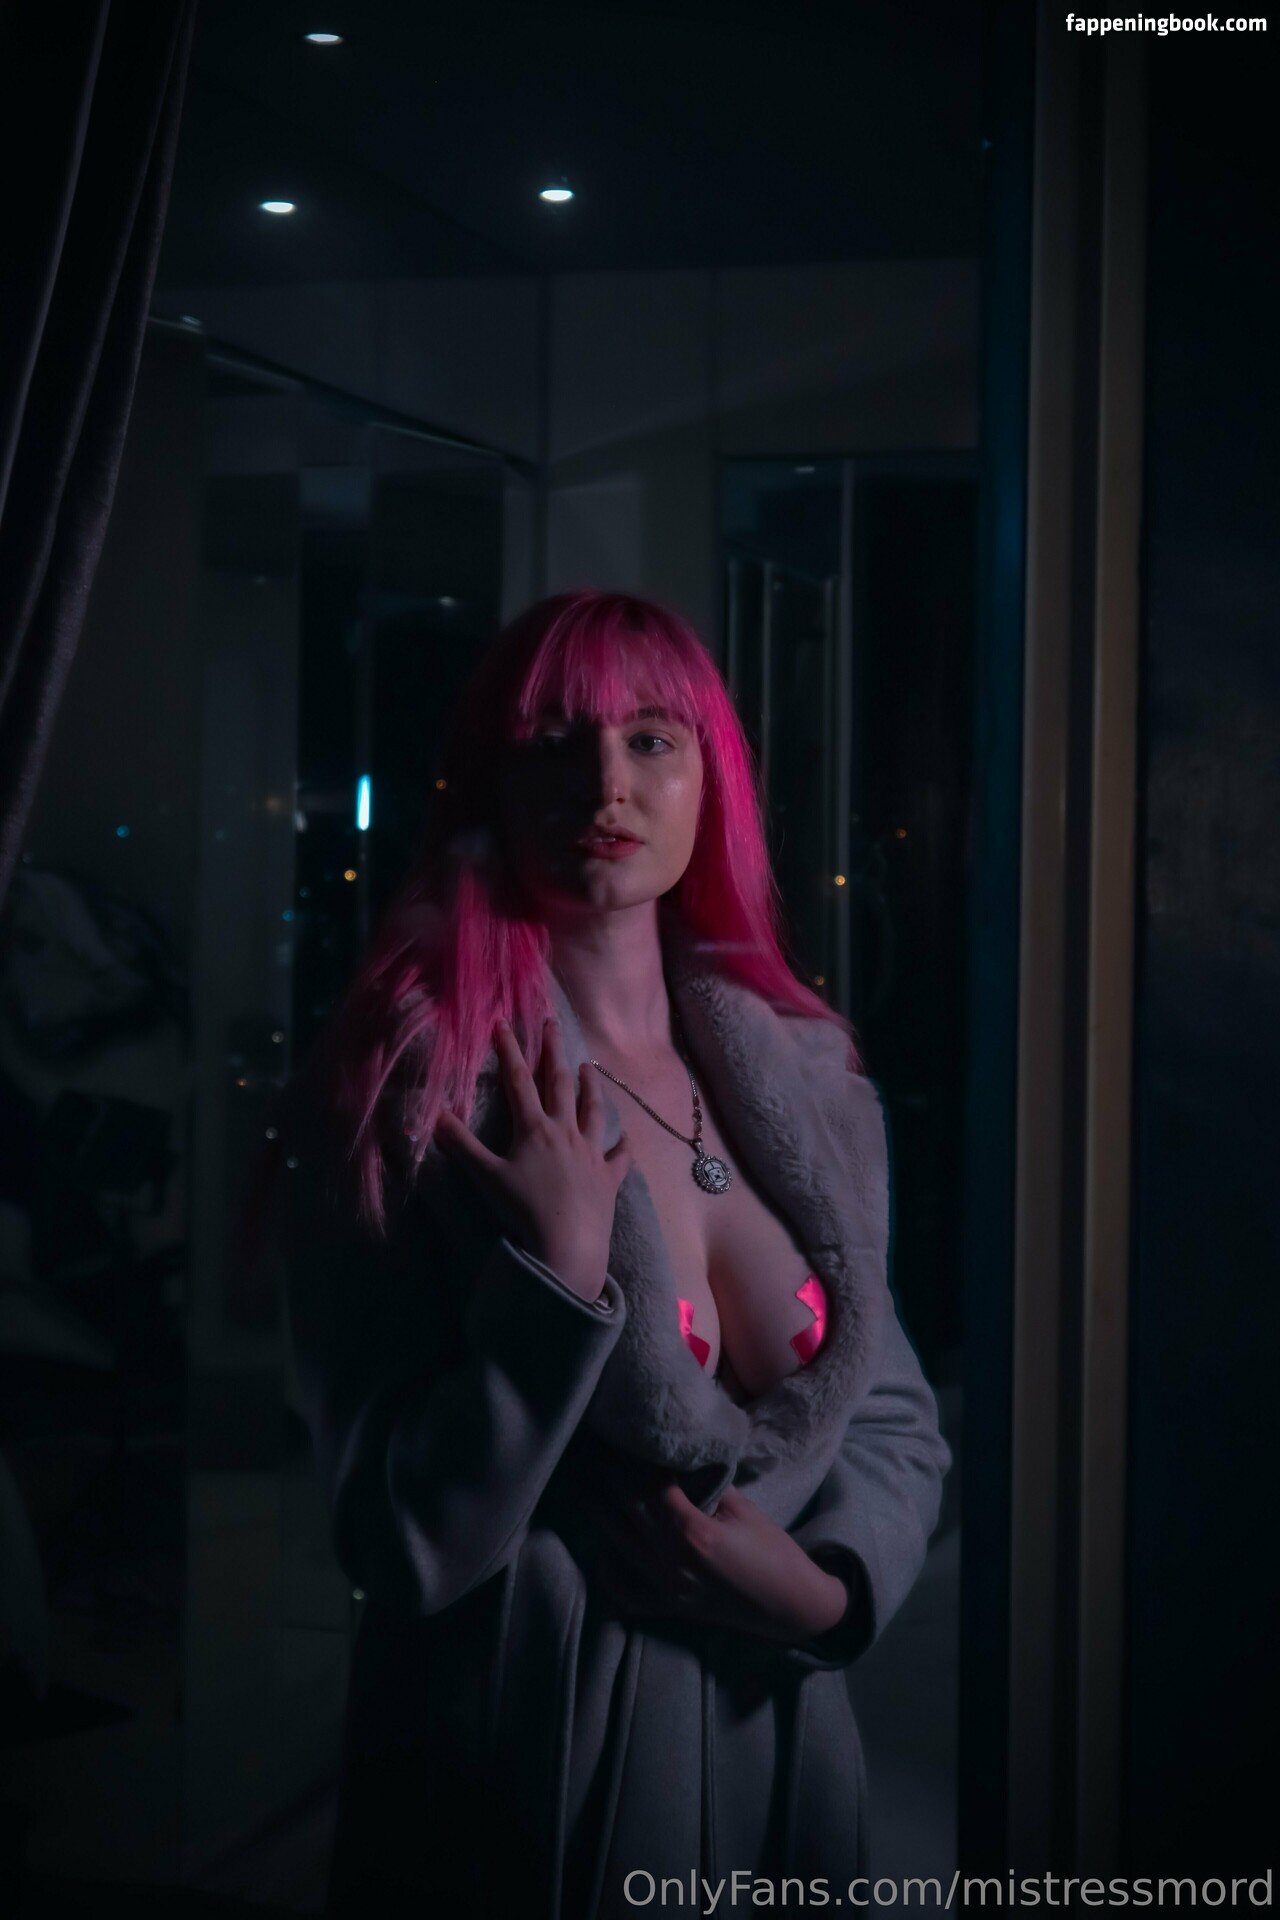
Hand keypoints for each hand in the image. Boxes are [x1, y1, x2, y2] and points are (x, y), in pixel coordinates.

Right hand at [433, 1014, 631, 1301]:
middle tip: (553, 1025)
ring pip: (593, 1111)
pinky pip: (619, 1157)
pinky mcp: (609, 1178)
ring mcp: (591, 1153)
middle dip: (553, 1053)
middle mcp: (566, 1133)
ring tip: (589, 1067)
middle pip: (559, 1085)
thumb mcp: (486, 1177)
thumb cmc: (524, 1211)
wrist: (567, 1245)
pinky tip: (626, 1137)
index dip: (510, 1050)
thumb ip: (461, 1145)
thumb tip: (434, 1115)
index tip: (504, 1023)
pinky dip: (622, 1145)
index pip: (518, 1082)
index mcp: (535, 1129)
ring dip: (590, 1087)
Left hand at [584, 1465, 851, 1645]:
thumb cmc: (774, 1553)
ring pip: (617, 1543)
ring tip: (582, 1481)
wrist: (791, 1608)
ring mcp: (664, 1589)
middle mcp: (670, 1562)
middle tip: (588, 1447)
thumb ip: (707, 1485)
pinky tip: (601, 1545)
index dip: (635, 1461)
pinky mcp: (666, 1607)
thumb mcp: (744, 1509)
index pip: (650, 1488)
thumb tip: (680, 1460)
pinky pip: (624, 1589)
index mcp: (693, 1535)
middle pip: (626, 1511)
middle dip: (605, 1477)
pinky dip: (608, 1566)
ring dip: (598, 1510)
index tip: (624, 1436)